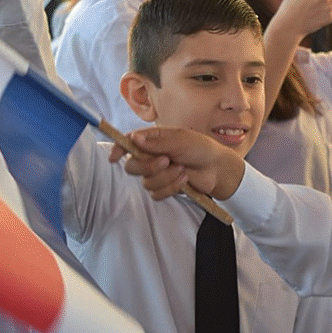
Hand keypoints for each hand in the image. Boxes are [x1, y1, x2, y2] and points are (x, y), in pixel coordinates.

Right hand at [111, 126, 245, 200]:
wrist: (217, 169)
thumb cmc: (201, 148)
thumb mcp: (181, 140)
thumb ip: (157, 142)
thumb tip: (134, 139)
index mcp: (153, 139)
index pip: (128, 143)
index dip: (118, 148)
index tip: (114, 157)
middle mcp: (151, 156)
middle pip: (132, 166)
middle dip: (148, 167)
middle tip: (167, 161)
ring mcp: (157, 173)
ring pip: (146, 182)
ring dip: (166, 177)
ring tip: (182, 169)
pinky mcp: (164, 187)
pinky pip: (156, 193)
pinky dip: (171, 187)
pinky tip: (184, 179)